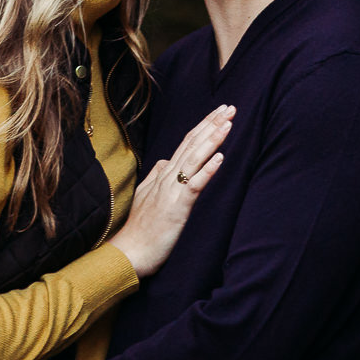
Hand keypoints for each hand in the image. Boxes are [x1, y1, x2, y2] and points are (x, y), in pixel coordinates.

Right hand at [109, 103, 232, 276]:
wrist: (130, 252)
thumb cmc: (139, 228)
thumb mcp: (146, 195)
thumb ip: (156, 176)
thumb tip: (165, 161)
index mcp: (163, 174)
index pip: (186, 143)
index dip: (203, 126)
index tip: (218, 113)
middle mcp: (167, 177)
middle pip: (192, 144)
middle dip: (211, 124)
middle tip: (229, 108)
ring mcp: (171, 191)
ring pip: (194, 159)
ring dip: (212, 140)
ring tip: (227, 124)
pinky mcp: (177, 207)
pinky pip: (194, 185)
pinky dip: (207, 170)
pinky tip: (220, 158)